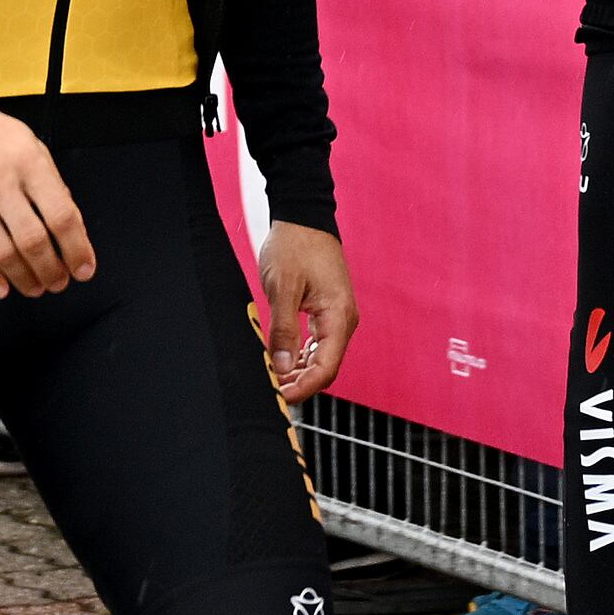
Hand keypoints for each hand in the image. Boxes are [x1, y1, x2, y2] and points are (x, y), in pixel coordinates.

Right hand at [0, 99, 95, 297]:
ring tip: (34, 287)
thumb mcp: (27, 143)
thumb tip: (70, 226)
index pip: (61, 215)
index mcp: (27, 159)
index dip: (77, 249)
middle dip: (51, 270)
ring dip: (22, 278)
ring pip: (1, 252)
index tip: (83, 268)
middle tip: (58, 282)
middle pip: (32, 240)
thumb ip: (49, 182)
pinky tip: (0, 287)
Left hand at [257, 222, 354, 403]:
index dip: (303, 388)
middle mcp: (343, 320)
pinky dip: (300, 357)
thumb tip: (281, 367)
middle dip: (299, 384)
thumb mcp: (283, 287)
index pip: (326, 368)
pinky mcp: (327, 312)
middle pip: (325, 368)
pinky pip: (317, 345)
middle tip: (270, 391)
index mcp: (338, 316)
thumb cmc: (295, 246)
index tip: (279, 397)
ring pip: (321, 359)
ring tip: (272, 379)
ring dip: (298, 372)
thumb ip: (283, 329)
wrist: (303, 217)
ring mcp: (336, 317)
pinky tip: (281, 362)